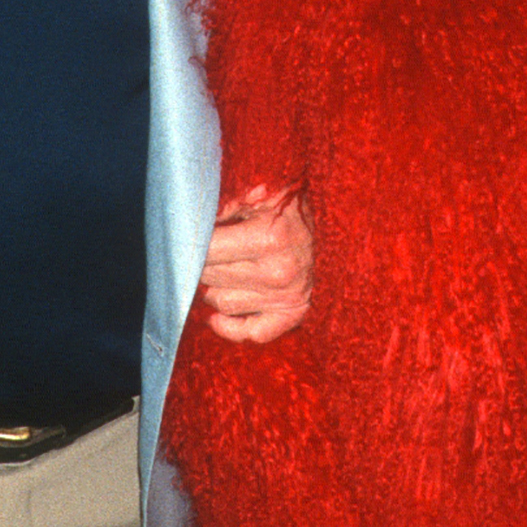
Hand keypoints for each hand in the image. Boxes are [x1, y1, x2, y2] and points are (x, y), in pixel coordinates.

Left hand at [198, 184, 313, 344]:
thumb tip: (187, 223)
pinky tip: (215, 316)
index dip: (192, 240)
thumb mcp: (260, 192)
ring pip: (221, 302)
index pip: (207, 249)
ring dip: (213, 287)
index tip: (189, 233)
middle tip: (208, 246)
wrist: (338, 224)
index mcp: (270, 239)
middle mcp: (278, 273)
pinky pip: (250, 333)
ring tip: (220, 269)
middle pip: (210, 275)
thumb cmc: (292, 204)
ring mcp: (286, 297)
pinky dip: (228, 327)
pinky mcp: (293, 313)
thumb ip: (225, 204)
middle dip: (202, 260)